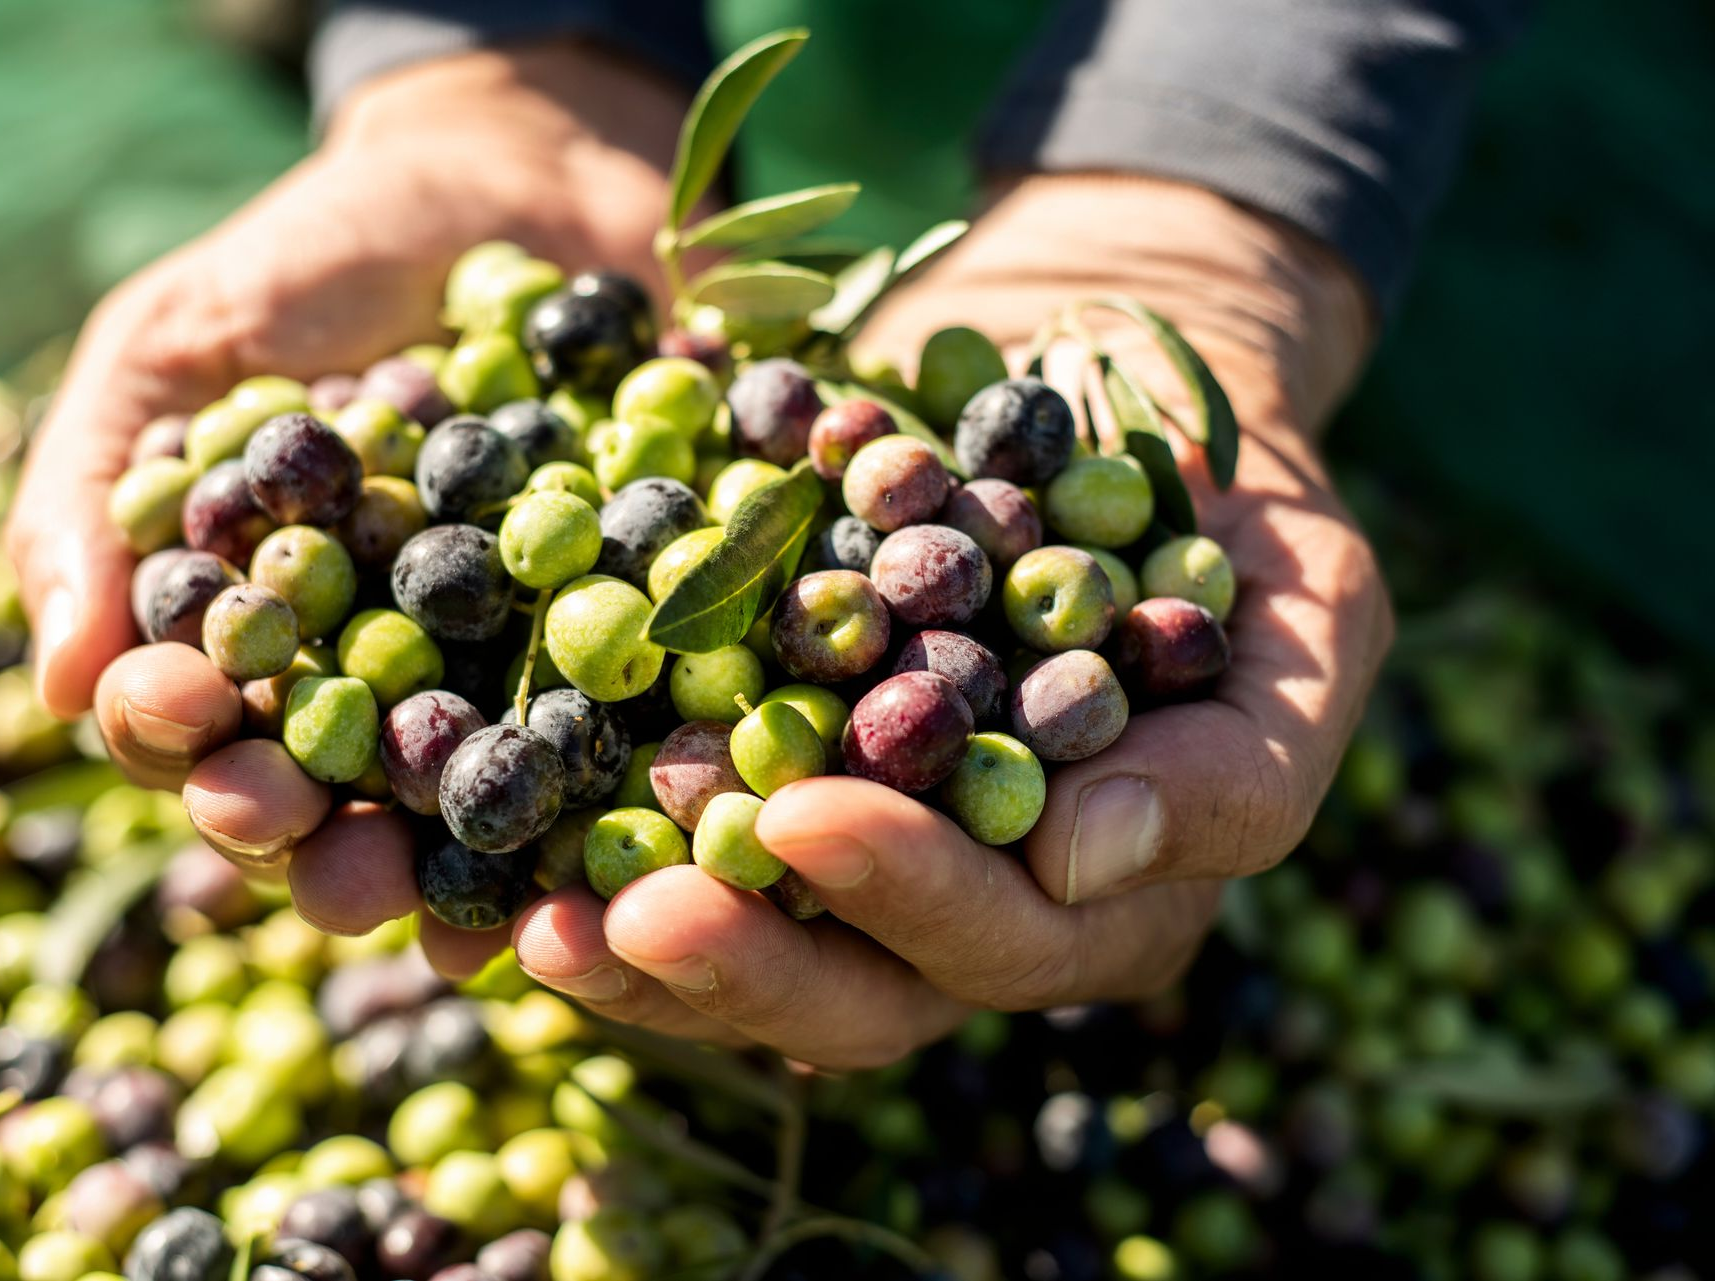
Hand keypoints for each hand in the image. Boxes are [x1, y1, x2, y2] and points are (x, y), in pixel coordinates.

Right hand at [6, 44, 686, 913]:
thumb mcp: (183, 340)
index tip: (195, 729)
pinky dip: (635, 791)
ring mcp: (511, 679)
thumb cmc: (324, 257)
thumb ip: (103, 487)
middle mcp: (382, 687)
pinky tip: (632, 835)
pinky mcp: (640, 650)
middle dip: (327, 847)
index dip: (188, 747)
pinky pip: (636, 741)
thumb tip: (58, 678)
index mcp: (258, 639)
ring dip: (470, 871)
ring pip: (480, 814)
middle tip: (336, 860)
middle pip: (339, 808)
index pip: (202, 729)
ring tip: (470, 904)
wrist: (524, 177)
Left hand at [506, 174, 1393, 1067]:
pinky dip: (587, 852)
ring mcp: (866, 853)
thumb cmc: (1229, 497)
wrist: (1092, 379)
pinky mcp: (767, 779)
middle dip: (747, 957)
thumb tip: (1081, 861)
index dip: (914, 897)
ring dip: (639, 948)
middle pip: (861, 990)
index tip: (807, 815)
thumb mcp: (1313, 604)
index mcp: (1113, 891)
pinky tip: (496, 851)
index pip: (1014, 940)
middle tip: (629, 912)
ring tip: (534, 918)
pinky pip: (673, 850)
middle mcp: (980, 906)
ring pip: (751, 952)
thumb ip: (1240, 754)